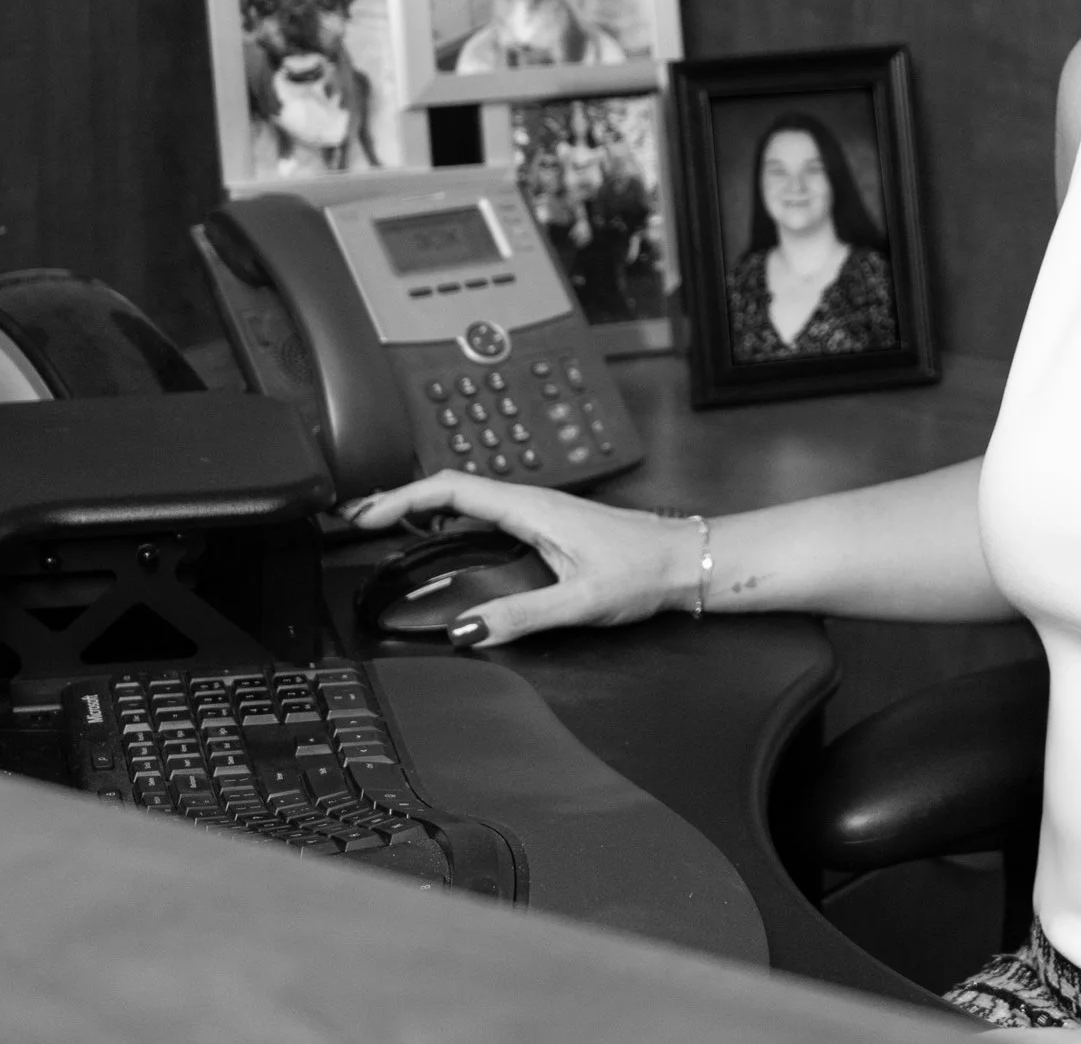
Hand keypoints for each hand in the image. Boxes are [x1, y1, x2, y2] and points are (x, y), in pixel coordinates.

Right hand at [341, 472, 702, 647]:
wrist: (686, 559)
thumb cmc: (645, 571)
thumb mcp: (582, 601)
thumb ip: (523, 615)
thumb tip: (467, 629)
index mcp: (533, 508)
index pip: (451, 489)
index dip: (401, 498)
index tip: (364, 516)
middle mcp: (533, 502)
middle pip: (451, 488)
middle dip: (400, 498)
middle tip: (356, 519)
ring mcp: (540, 511)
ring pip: (469, 497)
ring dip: (423, 505)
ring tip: (383, 523)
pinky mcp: (549, 524)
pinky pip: (487, 510)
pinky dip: (451, 514)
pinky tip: (441, 532)